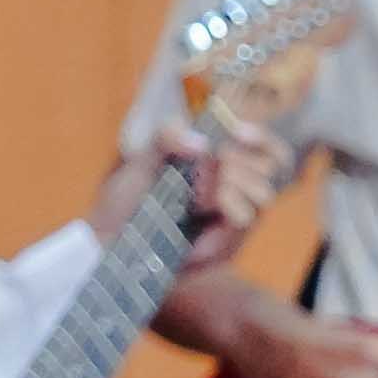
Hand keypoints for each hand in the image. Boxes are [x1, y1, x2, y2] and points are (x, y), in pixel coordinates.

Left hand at [95, 124, 293, 268]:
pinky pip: (243, 219)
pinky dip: (227, 203)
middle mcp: (234, 194)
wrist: (107, 237)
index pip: (269, 152)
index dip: (264, 139)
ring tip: (199, 188)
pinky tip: (202, 203)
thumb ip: (168, 136)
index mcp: (220, 169)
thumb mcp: (143, 158)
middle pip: (269, 168)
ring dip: (234, 182)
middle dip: (239, 159)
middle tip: (210, 162)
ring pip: (262, 194)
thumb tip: (202, 142)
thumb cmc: (125, 198)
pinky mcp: (226, 247)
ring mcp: (232, 222)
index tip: (239, 131)